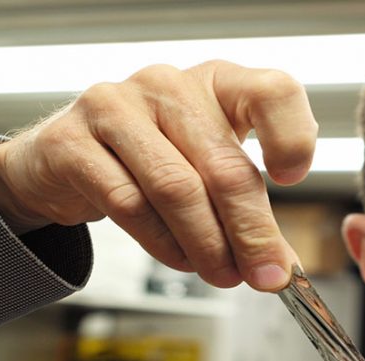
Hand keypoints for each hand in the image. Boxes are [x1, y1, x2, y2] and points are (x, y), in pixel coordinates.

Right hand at [0, 60, 316, 290]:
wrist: (72, 157)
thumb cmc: (158, 156)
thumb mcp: (211, 162)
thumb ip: (248, 202)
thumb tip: (280, 262)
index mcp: (217, 81)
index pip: (271, 92)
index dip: (291, 137)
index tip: (293, 180)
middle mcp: (168, 84)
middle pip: (224, 164)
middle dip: (251, 231)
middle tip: (267, 273)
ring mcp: (115, 106)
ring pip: (176, 188)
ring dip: (208, 244)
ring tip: (225, 275)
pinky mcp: (71, 142)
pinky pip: (129, 203)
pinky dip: (164, 243)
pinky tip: (182, 260)